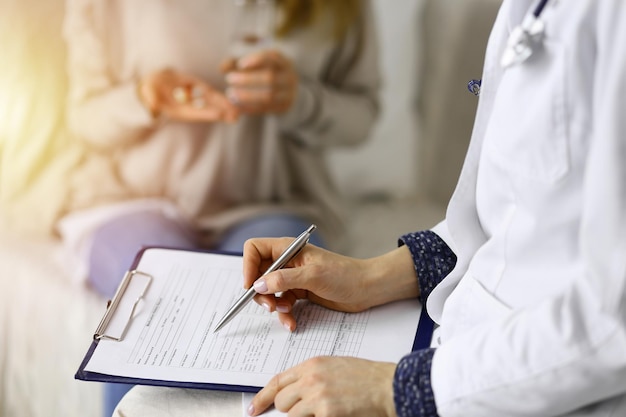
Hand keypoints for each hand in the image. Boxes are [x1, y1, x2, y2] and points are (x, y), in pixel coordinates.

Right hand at [138, 68, 237, 121]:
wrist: (150, 85)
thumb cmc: (149, 91)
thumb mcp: (149, 95)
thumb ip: (152, 100)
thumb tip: (154, 106)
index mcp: (178, 110)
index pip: (195, 112)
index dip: (207, 113)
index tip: (220, 115)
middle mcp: (188, 107)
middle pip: (207, 109)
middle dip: (221, 112)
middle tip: (236, 115)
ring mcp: (193, 100)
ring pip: (211, 103)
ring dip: (224, 106)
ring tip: (238, 110)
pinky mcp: (196, 92)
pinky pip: (209, 95)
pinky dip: (219, 98)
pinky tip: (231, 101)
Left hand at [221, 49, 297, 114]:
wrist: (286, 90)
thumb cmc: (266, 72)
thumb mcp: (257, 64)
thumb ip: (238, 63)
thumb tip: (221, 68)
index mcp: (284, 62)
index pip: (273, 57)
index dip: (257, 60)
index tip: (240, 64)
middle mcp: (289, 77)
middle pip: (270, 78)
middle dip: (248, 79)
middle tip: (229, 79)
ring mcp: (288, 94)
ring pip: (268, 96)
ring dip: (247, 96)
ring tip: (230, 94)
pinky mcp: (283, 108)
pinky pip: (265, 109)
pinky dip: (249, 108)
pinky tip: (236, 106)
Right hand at [242, 238, 418, 330]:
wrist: (367, 288)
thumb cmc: (345, 274)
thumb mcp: (313, 276)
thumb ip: (284, 279)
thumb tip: (258, 285)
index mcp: (288, 249)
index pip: (255, 249)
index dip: (247, 266)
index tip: (250, 286)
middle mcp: (287, 261)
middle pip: (258, 273)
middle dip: (259, 292)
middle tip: (269, 306)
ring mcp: (293, 277)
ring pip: (269, 291)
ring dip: (272, 305)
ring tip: (283, 314)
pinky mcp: (300, 292)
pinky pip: (282, 303)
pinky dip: (284, 314)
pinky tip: (292, 323)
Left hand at [248, 356, 397, 416]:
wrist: (388, 386)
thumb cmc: (367, 378)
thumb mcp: (334, 367)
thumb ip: (312, 377)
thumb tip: (295, 392)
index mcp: (312, 365)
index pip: (277, 381)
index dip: (262, 397)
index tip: (254, 408)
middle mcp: (311, 379)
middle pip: (281, 401)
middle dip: (288, 410)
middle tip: (305, 411)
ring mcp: (317, 397)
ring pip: (292, 416)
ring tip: (324, 411)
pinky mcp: (326, 413)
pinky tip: (333, 414)